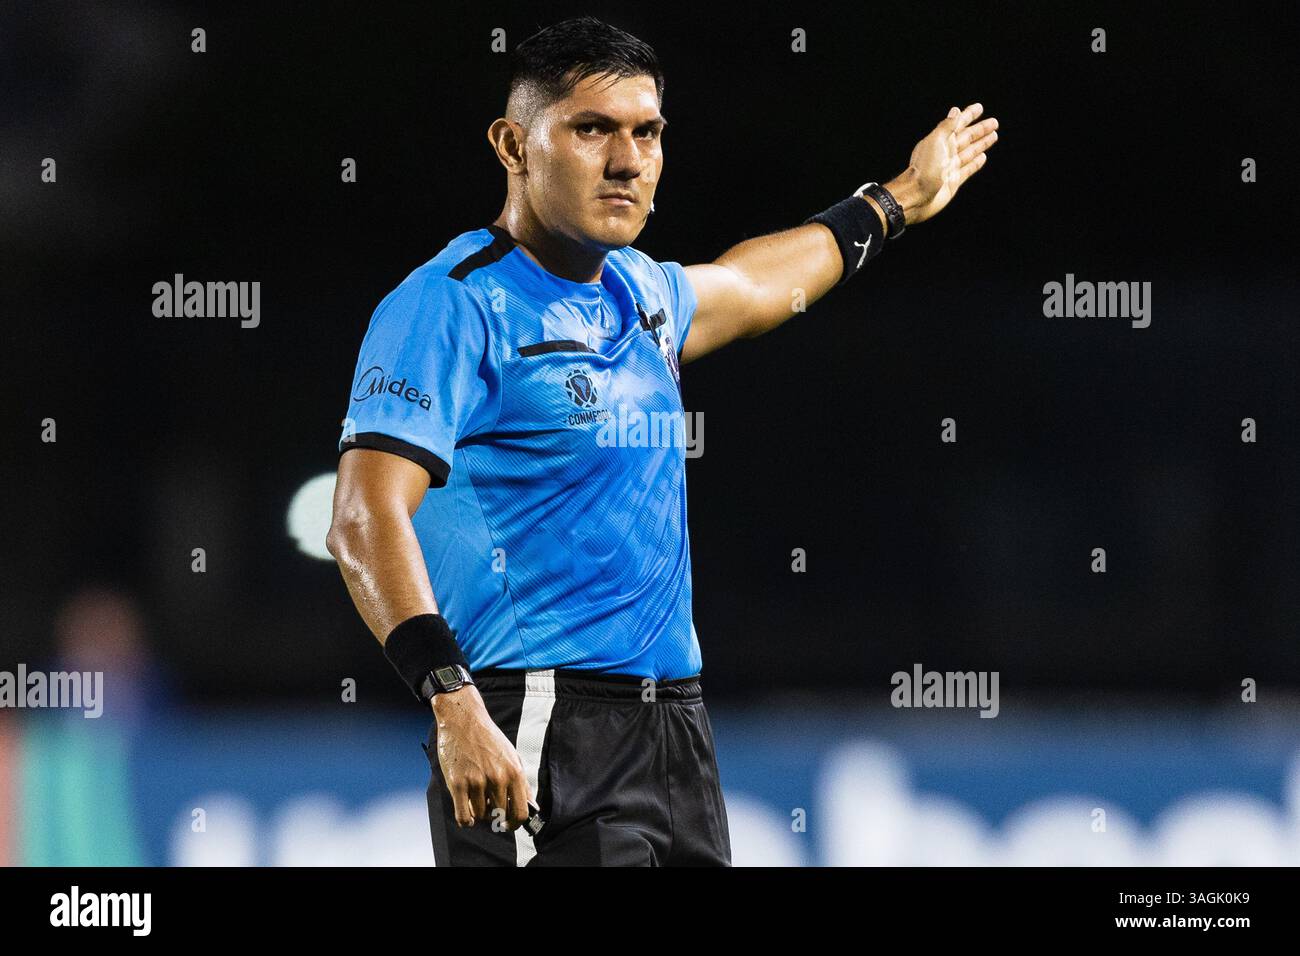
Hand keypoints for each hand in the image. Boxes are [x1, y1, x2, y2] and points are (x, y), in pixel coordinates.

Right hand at [431, 685, 532, 830]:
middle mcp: (497, 778)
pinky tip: (466, 813)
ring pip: (480, 815)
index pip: (521, 812)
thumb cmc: (488, 738)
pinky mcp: (458, 783)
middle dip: (495, 816)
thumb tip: (532, 807)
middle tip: (489, 807)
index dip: (516, 823)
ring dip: (478, 812)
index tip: (509, 824)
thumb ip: (522, 783)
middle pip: (500, 815)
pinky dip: (465, 820)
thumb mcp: (513, 756)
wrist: (464, 720)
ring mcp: (477, 781)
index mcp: (514, 772)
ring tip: (476, 798)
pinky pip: (463, 816)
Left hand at [892, 102, 998, 226]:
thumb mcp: (936, 142)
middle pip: (967, 137)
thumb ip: (947, 127)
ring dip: (981, 143)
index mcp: (941, 141)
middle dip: (980, 130)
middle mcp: (946, 152)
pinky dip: (976, 162)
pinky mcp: (954, 181)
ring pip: (970, 151)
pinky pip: (968, 169)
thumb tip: (955, 111)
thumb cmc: (924, 169)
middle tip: (994, 122)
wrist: (916, 196)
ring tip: (993, 136)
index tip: (979, 107)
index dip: (968, 115)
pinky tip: (983, 157)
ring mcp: (950, 167)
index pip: (958, 124)